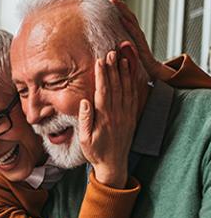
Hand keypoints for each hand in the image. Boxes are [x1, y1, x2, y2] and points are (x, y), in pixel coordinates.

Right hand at [78, 51, 137, 187]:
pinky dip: (132, 83)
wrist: (113, 165)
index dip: (102, 76)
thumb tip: (84, 101)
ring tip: (121, 57)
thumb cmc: (96, 152)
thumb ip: (85, 119)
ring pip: (126, 89)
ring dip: (124, 72)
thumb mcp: (84, 139)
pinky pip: (133, 96)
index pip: (103, 92)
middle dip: (113, 68)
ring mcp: (126, 115)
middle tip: (111, 52)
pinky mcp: (131, 117)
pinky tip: (130, 73)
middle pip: (116, 87)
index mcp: (104, 119)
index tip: (100, 62)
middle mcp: (117, 114)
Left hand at [98, 0, 175, 80]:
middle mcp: (133, 28)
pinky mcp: (141, 43)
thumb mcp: (119, 48)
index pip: (116, 12)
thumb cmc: (133, 60)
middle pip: (122, 10)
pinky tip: (122, 18)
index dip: (108, 3)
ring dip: (120, 8)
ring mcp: (138, 34)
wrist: (149, 71)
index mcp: (127, 29)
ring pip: (129, 17)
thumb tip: (99, 36)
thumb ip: (112, 41)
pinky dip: (128, 24)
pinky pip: (134, 32)